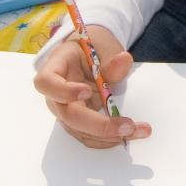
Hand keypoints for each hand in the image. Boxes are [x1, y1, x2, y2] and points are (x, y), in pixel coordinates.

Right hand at [33, 25, 150, 147]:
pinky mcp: (78, 121)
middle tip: (128, 126)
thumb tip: (124, 60)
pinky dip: (108, 138)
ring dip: (109, 136)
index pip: (47, 82)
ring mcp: (65, 110)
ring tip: (139, 131)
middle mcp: (55, 95)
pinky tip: (129, 134)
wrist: (90, 55)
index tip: (86, 91)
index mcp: (55, 69)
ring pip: (80, 131)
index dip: (63, 90)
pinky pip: (89, 135)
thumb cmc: (92, 48)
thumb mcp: (102, 46)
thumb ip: (111, 57)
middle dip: (99, 125)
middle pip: (68, 115)